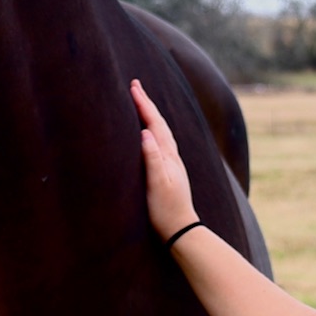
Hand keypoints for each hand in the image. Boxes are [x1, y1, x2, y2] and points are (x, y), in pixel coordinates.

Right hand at [129, 79, 197, 241]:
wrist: (181, 230)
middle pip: (159, 123)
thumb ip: (152, 159)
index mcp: (168, 156)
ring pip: (161, 132)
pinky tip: (150, 134)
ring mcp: (172, 164)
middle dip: (147, 104)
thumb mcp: (157, 184)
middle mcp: (172, 156)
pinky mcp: (169, 172)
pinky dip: (153, 130)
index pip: (154, 124)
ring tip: (141, 103)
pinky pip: (160, 142)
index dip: (143, 104)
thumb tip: (145, 133)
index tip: (133, 86)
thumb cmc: (166, 210)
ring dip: (150, 115)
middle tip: (135, 86)